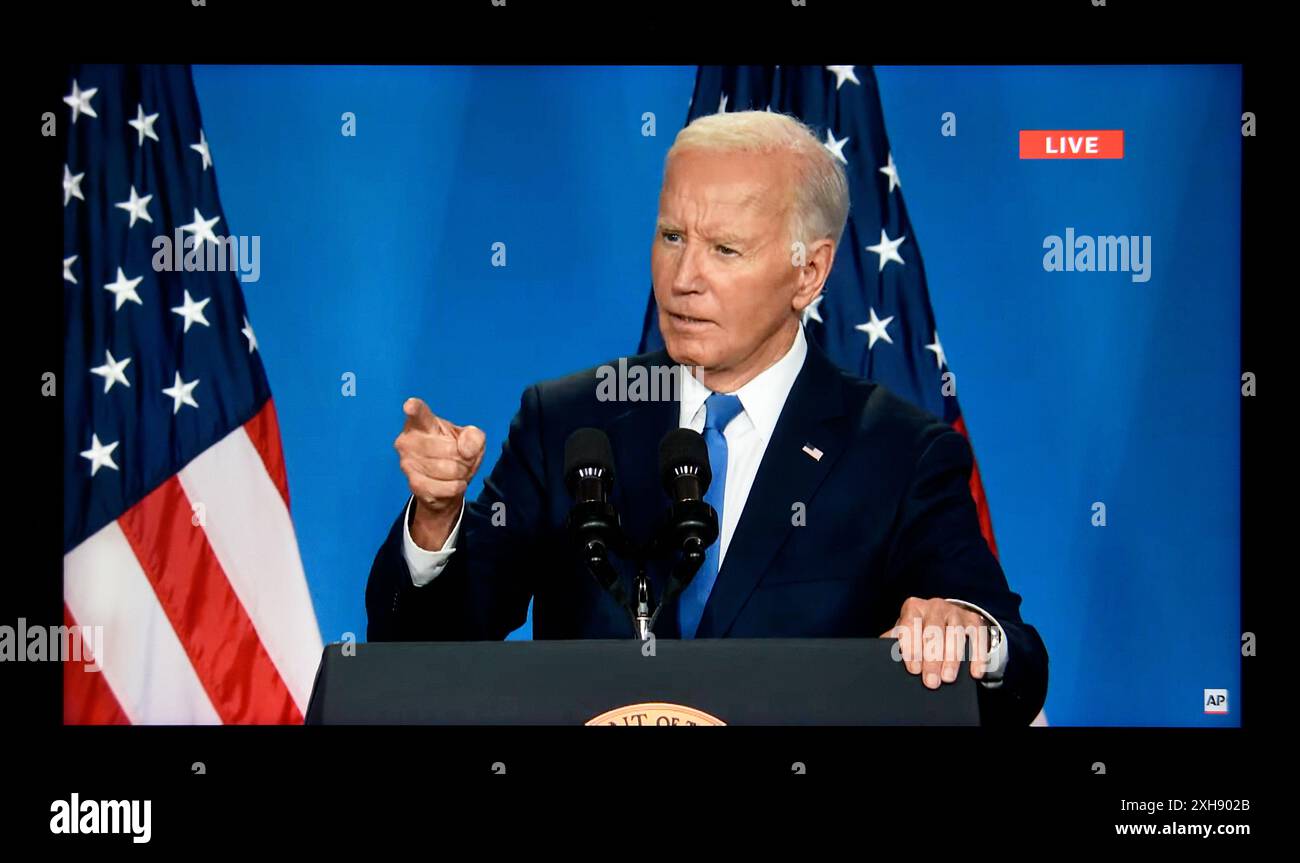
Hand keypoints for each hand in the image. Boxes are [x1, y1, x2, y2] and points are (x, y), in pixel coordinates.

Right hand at [393, 397, 485, 549]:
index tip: (410, 405)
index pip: (417, 412)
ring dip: (461, 474)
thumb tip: (465, 451)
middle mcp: (409, 440)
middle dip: (463, 458)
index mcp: (423, 422)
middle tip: (462, 459)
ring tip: (458, 472)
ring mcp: (408, 462)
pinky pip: (442, 488)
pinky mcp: (413, 483)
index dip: (414, 408)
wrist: (447, 485)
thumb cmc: (457, 454)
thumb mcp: (473, 440)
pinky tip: (455, 484)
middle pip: (447, 449)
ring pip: (446, 470)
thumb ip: (474, 437)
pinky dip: (455, 488)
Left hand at [881, 597, 991, 689]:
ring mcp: (956, 612)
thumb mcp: (905, 632)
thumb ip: (893, 641)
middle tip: (931, 682)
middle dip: (932, 659)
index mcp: (913, 608)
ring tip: (948, 678)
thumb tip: (876, 656)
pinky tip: (975, 673)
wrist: (947, 619)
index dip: (912, 648)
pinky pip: (978, 638)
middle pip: (934, 632)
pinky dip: (977, 657)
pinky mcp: (974, 620)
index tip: (914, 670)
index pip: (910, 626)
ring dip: (952, 659)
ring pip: (955, 634)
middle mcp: (935, 606)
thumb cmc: (919, 631)